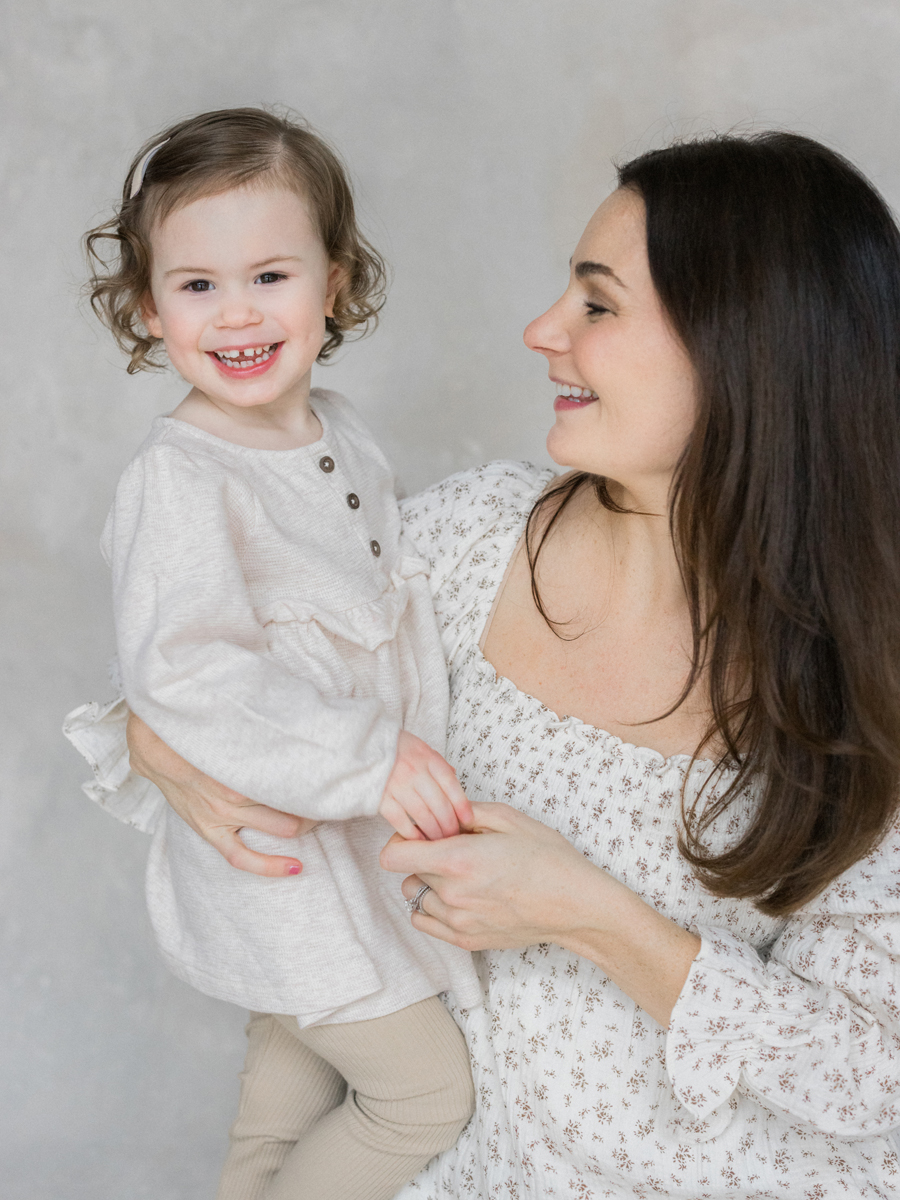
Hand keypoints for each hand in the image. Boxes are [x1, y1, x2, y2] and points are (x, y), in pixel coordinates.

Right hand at [126, 712, 315, 876]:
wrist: (153, 745)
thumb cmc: (199, 728)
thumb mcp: (232, 717)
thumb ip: (264, 719)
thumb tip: (300, 706)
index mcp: (244, 760)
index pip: (296, 773)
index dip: (321, 774)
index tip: (336, 770)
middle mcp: (235, 790)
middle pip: (293, 802)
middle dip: (317, 800)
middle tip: (332, 792)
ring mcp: (222, 814)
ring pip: (278, 828)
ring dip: (304, 824)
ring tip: (321, 818)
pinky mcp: (210, 830)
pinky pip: (241, 858)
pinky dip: (269, 866)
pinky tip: (295, 868)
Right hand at [378, 730, 473, 840]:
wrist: (364, 744)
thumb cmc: (397, 748)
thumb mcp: (422, 748)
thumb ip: (439, 765)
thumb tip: (455, 780)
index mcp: (428, 758)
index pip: (451, 785)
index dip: (462, 806)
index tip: (468, 820)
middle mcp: (414, 771)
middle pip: (439, 804)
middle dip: (450, 825)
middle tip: (453, 835)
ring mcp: (397, 785)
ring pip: (422, 815)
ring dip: (434, 832)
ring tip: (439, 840)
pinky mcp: (381, 798)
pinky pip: (400, 821)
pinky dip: (412, 834)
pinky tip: (419, 840)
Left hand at [380, 800, 700, 1027]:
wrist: (576, 905)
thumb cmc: (549, 858)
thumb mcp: (509, 818)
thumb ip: (466, 813)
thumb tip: (440, 815)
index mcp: (458, 860)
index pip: (393, 856)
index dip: (403, 840)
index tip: (423, 835)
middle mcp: (451, 894)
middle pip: (408, 872)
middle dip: (423, 857)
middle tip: (455, 850)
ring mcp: (457, 921)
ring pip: (416, 897)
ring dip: (430, 883)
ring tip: (464, 875)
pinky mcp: (466, 940)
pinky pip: (426, 921)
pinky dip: (433, 908)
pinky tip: (460, 896)